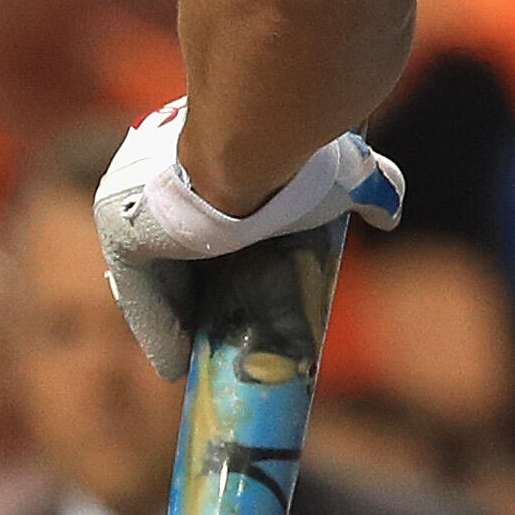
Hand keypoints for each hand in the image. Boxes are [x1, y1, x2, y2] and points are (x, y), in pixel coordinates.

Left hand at [94, 101, 403, 379]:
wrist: (253, 147)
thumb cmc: (297, 158)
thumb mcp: (343, 175)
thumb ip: (372, 188)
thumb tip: (389, 213)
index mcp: (203, 168)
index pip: (207, 225)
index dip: (219, 264)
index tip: (236, 296)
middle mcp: (160, 188)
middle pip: (177, 257)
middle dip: (196, 292)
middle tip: (224, 330)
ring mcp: (136, 211)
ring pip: (158, 279)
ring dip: (179, 317)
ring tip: (205, 357)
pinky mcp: (124, 240)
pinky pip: (143, 299)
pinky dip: (161, 333)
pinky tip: (179, 367)